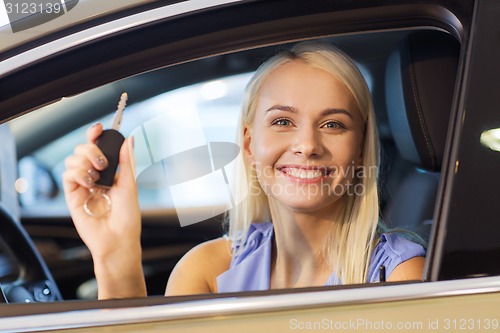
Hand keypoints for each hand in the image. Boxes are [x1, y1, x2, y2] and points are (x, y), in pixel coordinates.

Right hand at [63, 123, 140, 262]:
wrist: (118, 239)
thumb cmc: (127, 216)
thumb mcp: (130, 184)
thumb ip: (126, 161)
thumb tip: (129, 139)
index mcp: (110, 172)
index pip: (99, 148)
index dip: (96, 135)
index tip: (99, 129)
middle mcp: (95, 177)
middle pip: (82, 149)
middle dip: (91, 148)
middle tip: (102, 162)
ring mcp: (83, 185)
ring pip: (72, 160)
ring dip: (84, 162)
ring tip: (97, 176)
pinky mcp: (73, 196)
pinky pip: (67, 175)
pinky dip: (77, 174)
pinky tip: (89, 182)